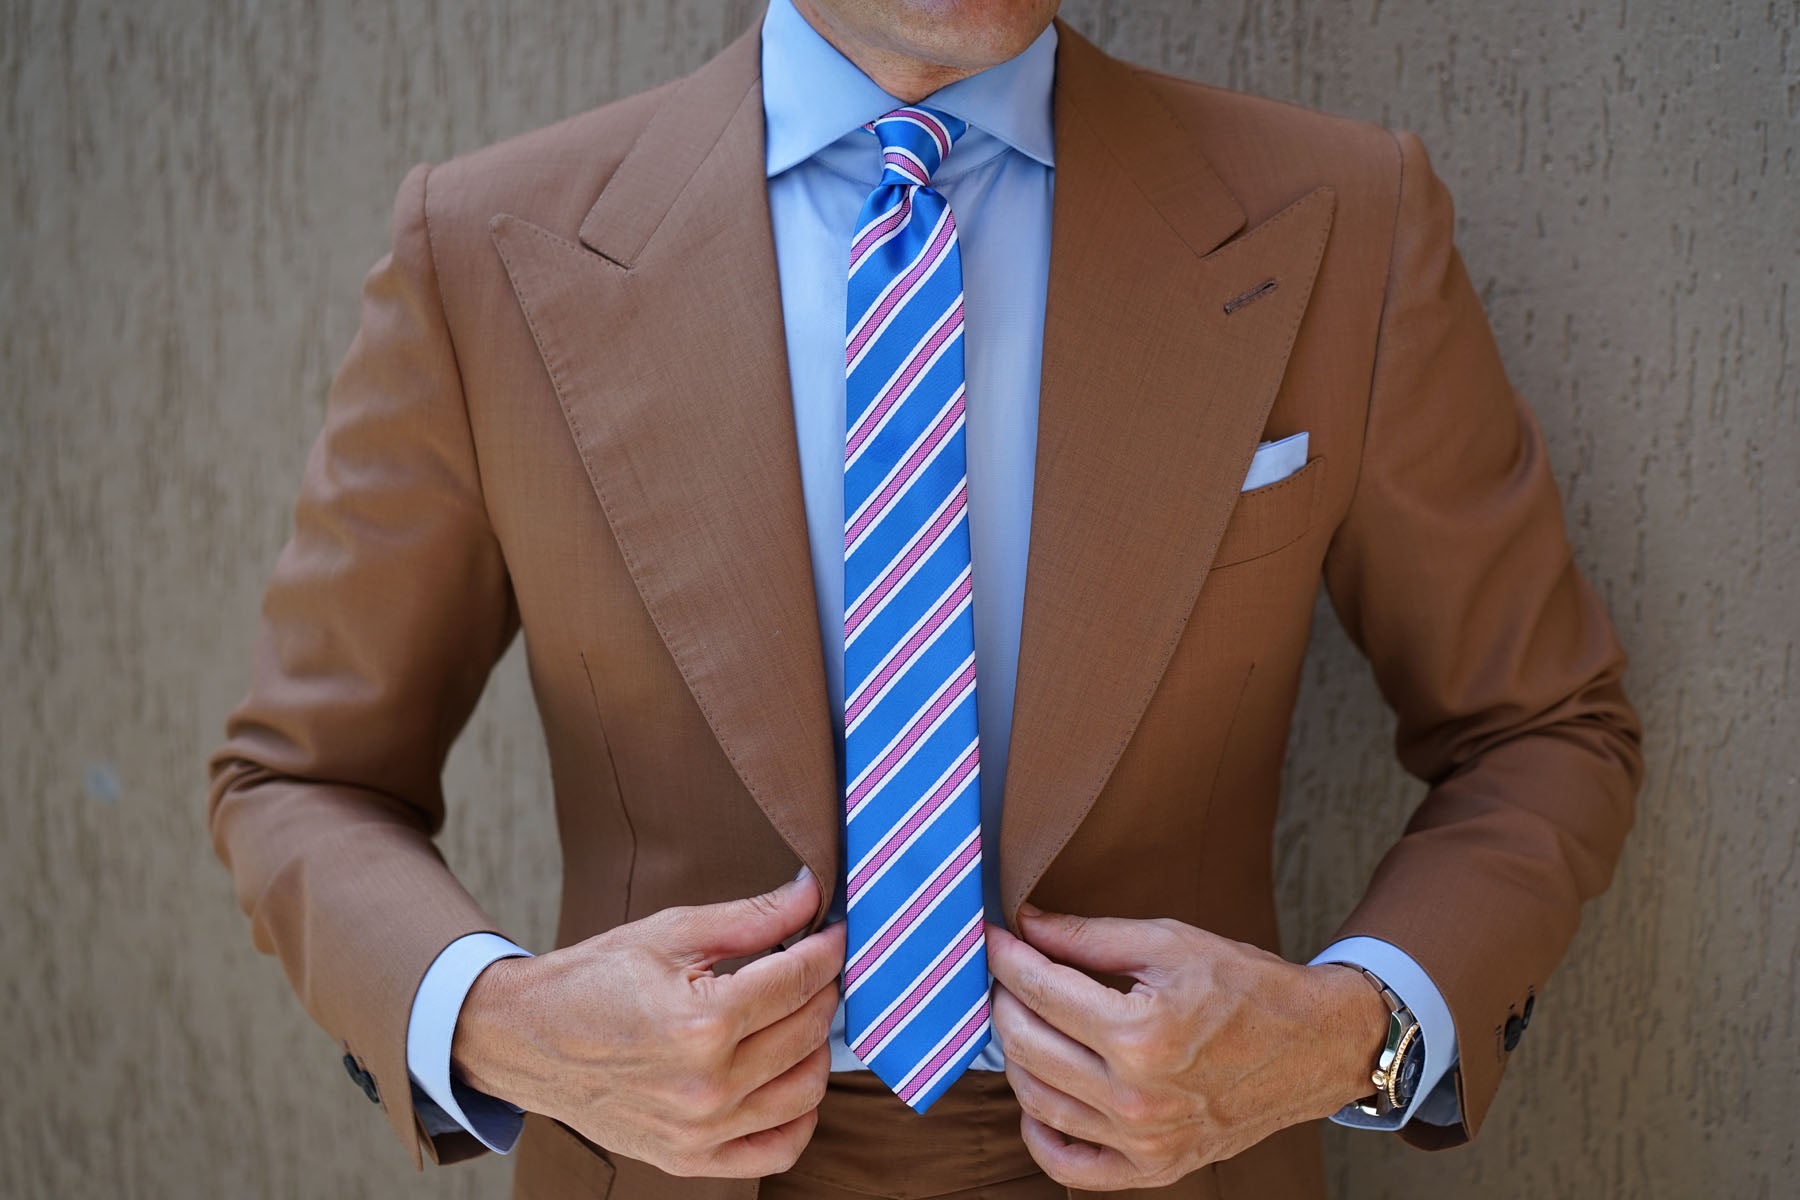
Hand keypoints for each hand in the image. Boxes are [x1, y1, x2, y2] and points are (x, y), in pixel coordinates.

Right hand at [451, 870, 843, 1177]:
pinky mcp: (691, 1159)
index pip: (799, 980)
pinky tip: (788, 1077)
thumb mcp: (671, 933)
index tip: (834, 932)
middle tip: (811, 965)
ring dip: (815, 1045)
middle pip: (808, 1030)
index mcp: (703, 1023)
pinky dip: (800, 1114)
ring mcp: (701, 1131)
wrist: (525, 1039)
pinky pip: (779, 1149)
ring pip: (807, 1089)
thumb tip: (812, 894)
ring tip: (796, 1015)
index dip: (826, 948)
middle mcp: (708, 1086)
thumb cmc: (594, 979)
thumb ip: (752, 917)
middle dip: (821, 988)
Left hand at [985, 907, 1386, 1189]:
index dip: (1005, 958)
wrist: (1314, 1047)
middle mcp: (1136, 1096)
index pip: (1039, 992)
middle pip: (1024, 1045)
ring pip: (1036, 1099)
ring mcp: (1144, 1141)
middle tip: (1008, 973)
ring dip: (1014, 1054)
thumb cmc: (1246, 987)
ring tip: (1023, 1019)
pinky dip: (1039, 1132)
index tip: (993, 937)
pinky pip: (1069, 1165)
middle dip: (1003, 1000)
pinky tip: (1037, 1095)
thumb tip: (1026, 925)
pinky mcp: (1154, 1168)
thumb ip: (1089, 936)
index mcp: (1140, 1033)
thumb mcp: (1169, 943)